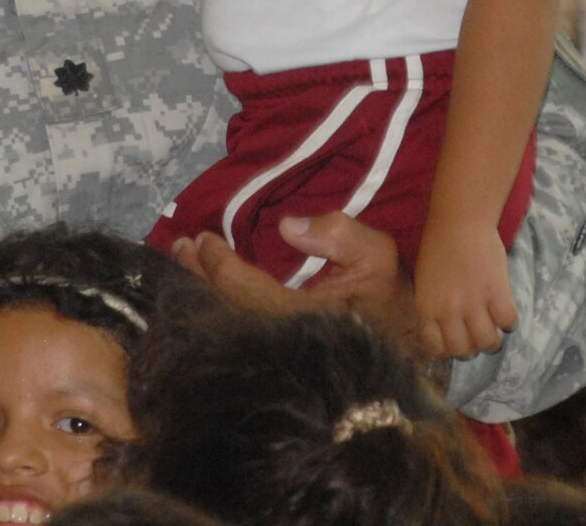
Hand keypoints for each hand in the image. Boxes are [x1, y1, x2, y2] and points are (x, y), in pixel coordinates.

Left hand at [170, 213, 413, 348]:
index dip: (217, 263)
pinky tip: (205, 292)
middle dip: (197, 278)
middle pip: (222, 310)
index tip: (203, 238)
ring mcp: (274, 355)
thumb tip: (288, 226)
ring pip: (224, 326)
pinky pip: (234, 333)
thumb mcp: (377, 258)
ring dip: (201, 293)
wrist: (405, 352)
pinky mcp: (275, 359)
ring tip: (184, 263)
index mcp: (299, 318)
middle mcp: (278, 341)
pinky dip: (216, 310)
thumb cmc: (390, 303)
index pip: (242, 288)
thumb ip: (340, 236)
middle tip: (179, 247)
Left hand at [413, 220, 515, 361]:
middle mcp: (448, 312)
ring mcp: (473, 304)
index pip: (436, 348)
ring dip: (493, 339)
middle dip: (472, 348)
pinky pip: (508, 322)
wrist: (459, 220)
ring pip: (488, 342)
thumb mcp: (426, 281)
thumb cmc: (439, 244)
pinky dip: (510, 321)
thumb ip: (434, 305)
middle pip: (463, 351)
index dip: (448, 348)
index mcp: (427, 308)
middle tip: (478, 334)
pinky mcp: (497, 293)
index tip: (457, 340)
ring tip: (494, 325)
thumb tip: (446, 326)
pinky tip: (505, 309)